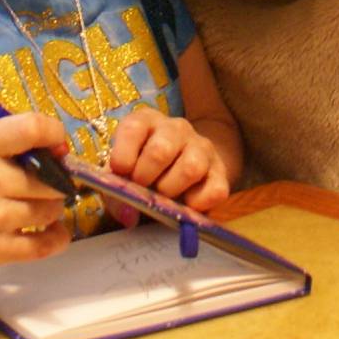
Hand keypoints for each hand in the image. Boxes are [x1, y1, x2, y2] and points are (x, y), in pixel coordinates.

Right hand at [0, 113, 72, 265]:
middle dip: (57, 180)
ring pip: (48, 210)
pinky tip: (54, 232)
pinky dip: (56, 239)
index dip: (55, 133)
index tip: (57, 146)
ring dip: (52, 208)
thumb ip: (14, 141)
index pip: (31, 129)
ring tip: (39, 205)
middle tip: (49, 182)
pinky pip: (41, 246)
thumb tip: (62, 150)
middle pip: (49, 178)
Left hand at [107, 107, 231, 208]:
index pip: (133, 128)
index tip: (120, 172)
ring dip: (171, 190)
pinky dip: (198, 205)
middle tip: (142, 188)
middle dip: (145, 177)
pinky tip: (186, 204)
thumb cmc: (144, 171)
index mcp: (147, 122)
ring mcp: (202, 147)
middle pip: (160, 150)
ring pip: (191, 168)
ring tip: (164, 197)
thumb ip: (117, 195)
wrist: (185, 167)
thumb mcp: (124, 175)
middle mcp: (176, 128)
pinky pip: (215, 191)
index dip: (123, 154)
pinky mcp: (220, 171)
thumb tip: (129, 217)